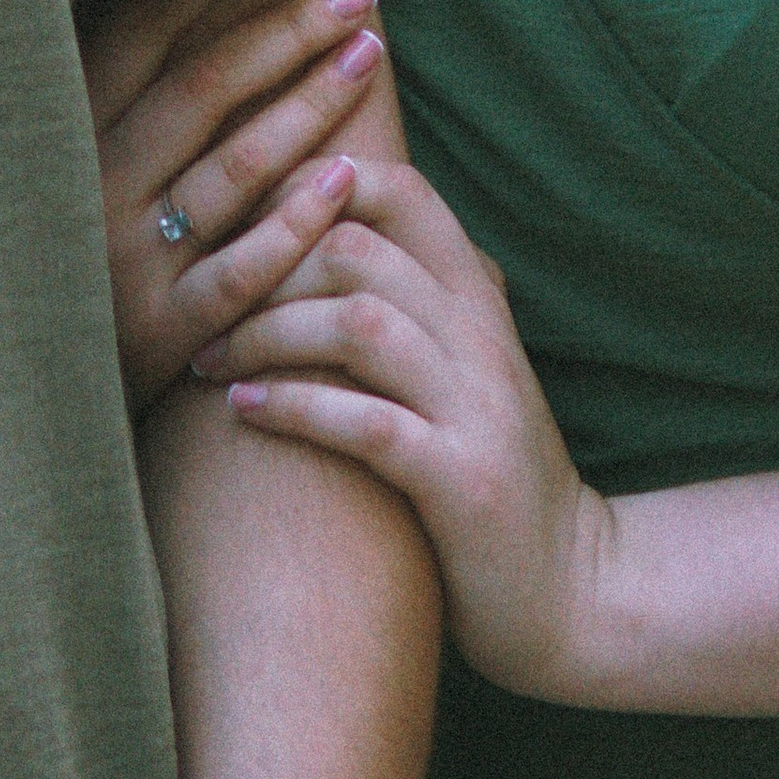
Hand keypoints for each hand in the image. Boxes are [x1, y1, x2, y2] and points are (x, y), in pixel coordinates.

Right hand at [86, 0, 386, 408]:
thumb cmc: (73, 256)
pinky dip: (295, 223)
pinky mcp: (165, 330)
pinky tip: (347, 181)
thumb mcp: (70, 166)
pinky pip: (241, 270)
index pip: (138, 41)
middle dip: (285, 34)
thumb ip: (123, 94)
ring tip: (365, 56)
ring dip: (306, 107)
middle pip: (201, 91)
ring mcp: (127, 260)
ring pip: (231, 170)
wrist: (25, 392)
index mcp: (67, 135)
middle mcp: (91, 187)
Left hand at [191, 159, 617, 703]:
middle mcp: (481, 339)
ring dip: (266, 335)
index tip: (245, 224)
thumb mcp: (465, 369)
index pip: (404, 193)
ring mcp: (475, 408)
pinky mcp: (461, 482)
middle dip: (265, 271)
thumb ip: (416, 303)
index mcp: (479, 301)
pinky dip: (295, 408)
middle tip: (205, 306)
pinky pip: (366, 423)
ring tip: (210, 360)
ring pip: (358, 324)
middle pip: (358, 250)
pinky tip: (244, 409)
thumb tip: (318, 237)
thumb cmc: (487, 472)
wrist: (573, 592)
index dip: (314, 186)